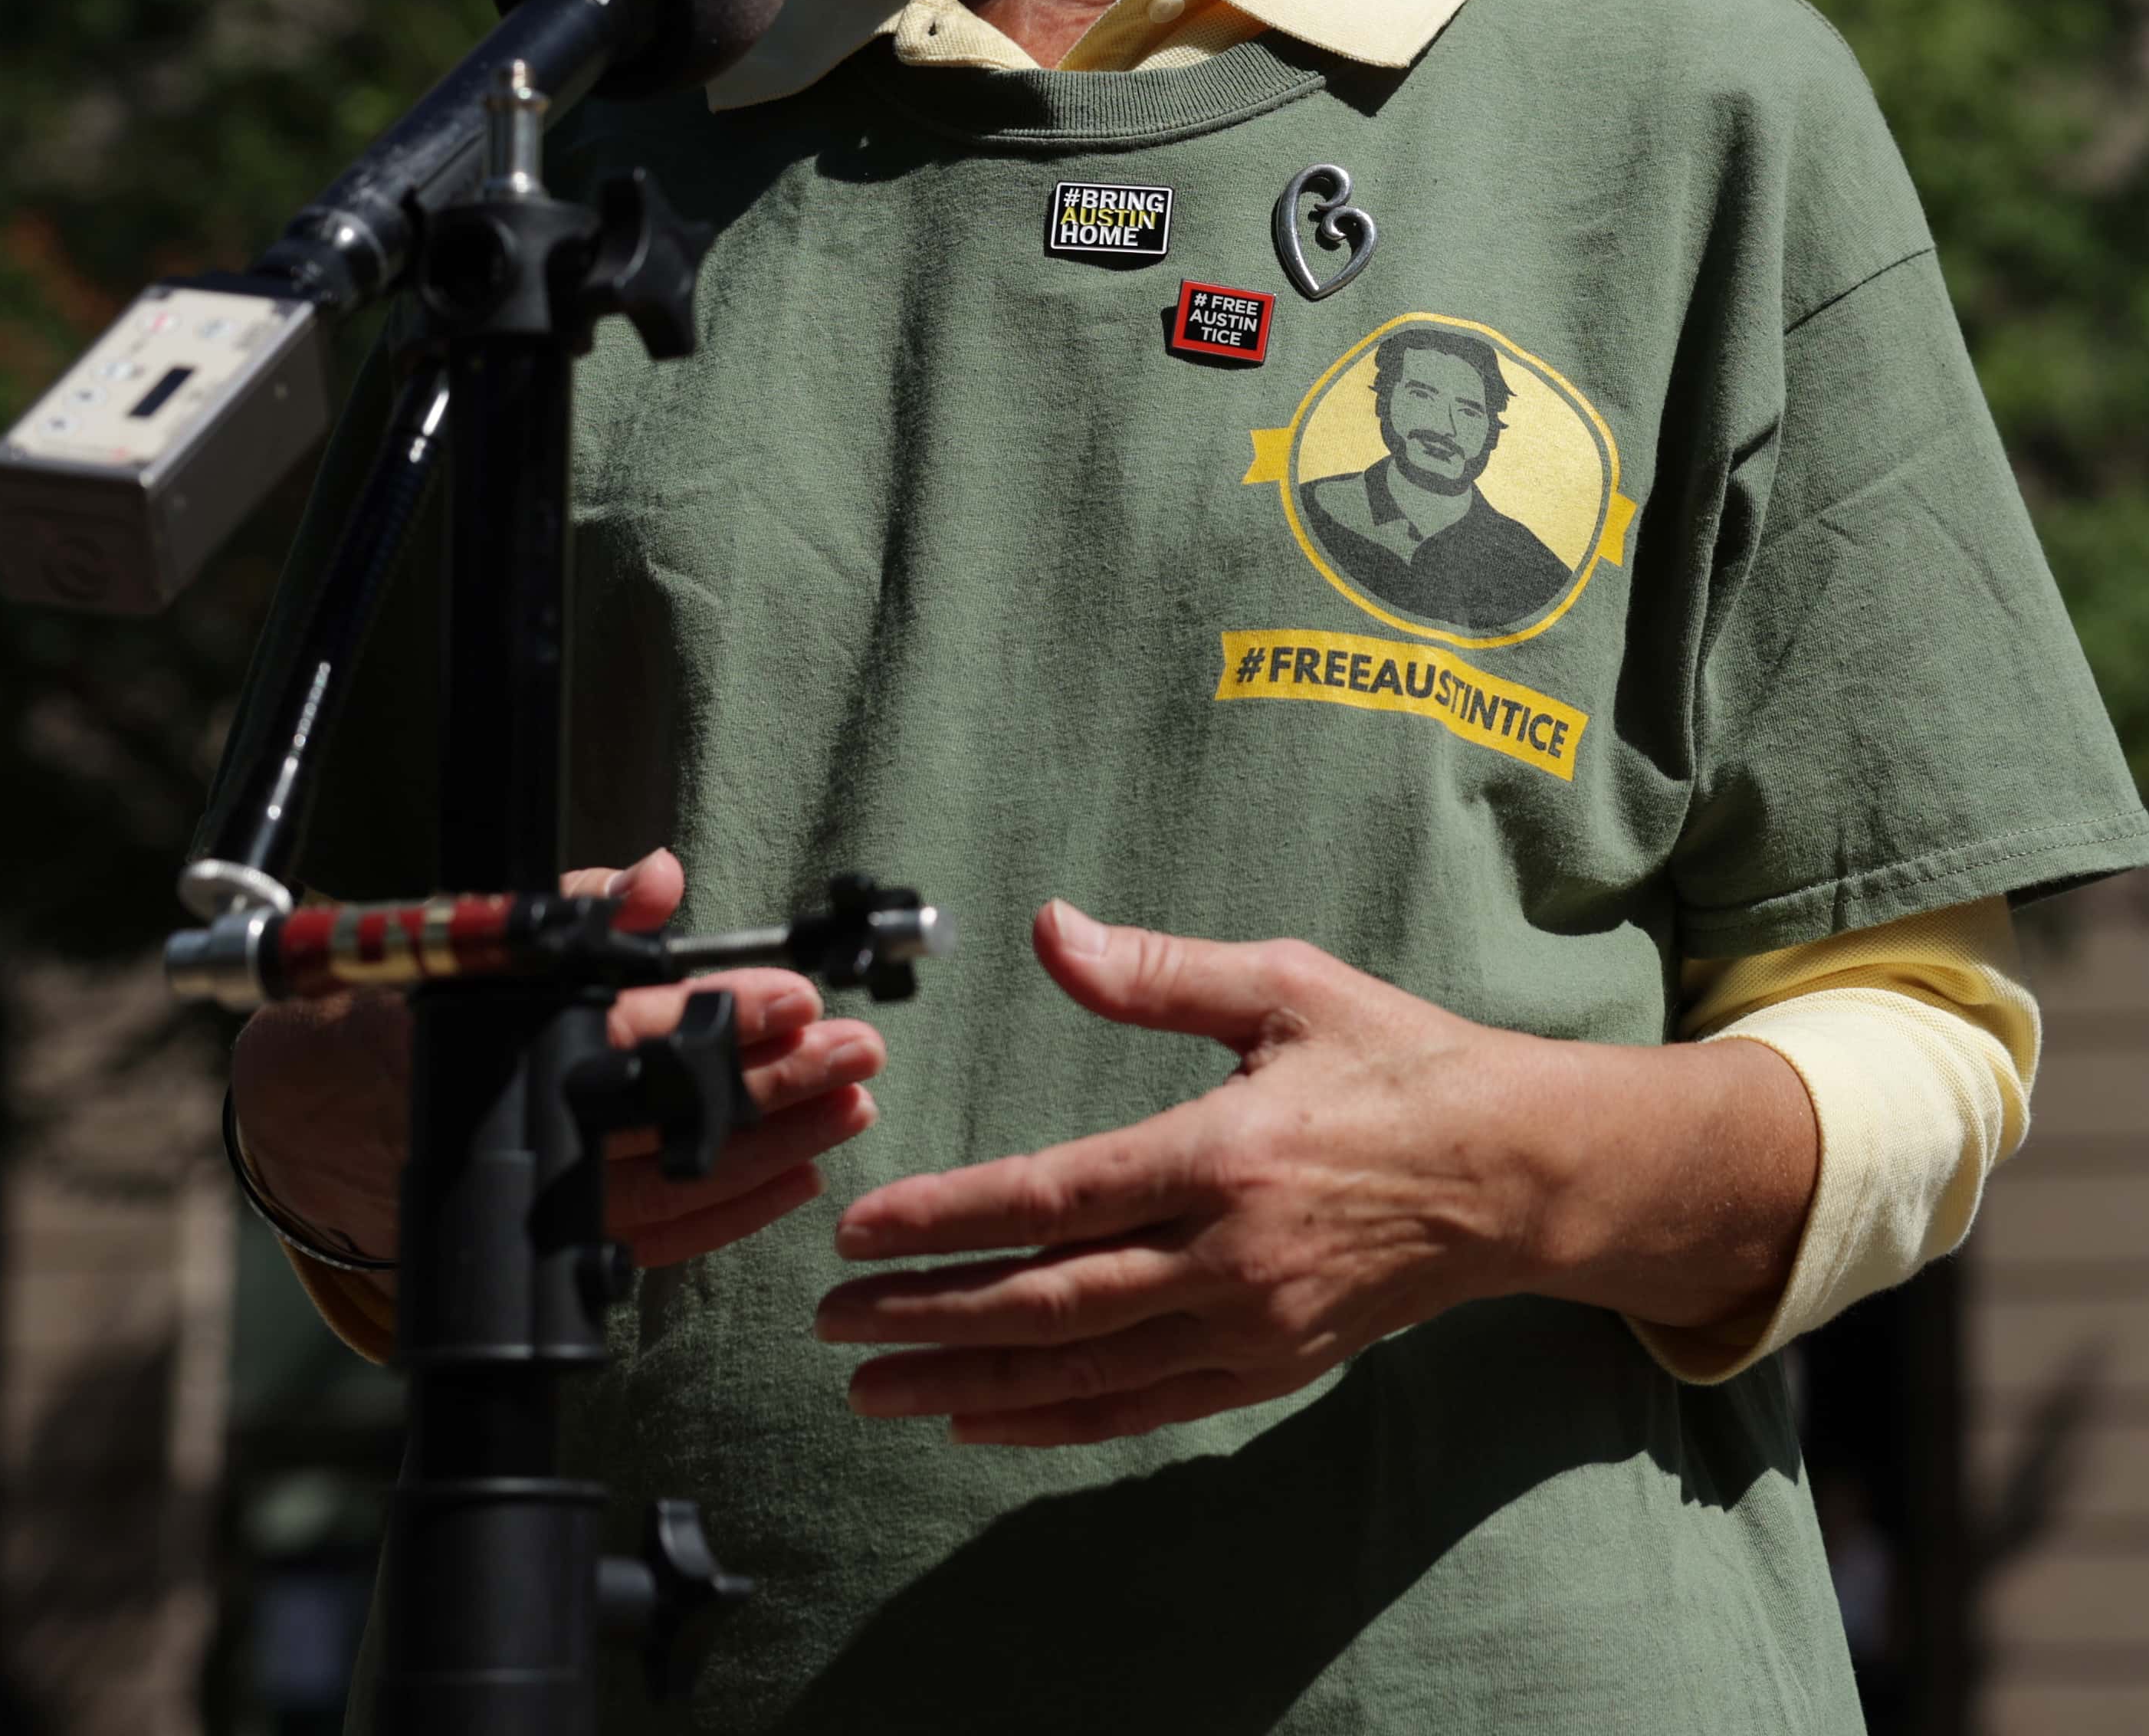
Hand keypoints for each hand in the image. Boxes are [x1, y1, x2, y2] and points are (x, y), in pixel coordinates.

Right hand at [230, 847, 885, 1274]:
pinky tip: (797, 1175)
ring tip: (852, 1106)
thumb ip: (579, 907)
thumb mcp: (490, 939)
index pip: (638, 1027)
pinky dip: (732, 1212)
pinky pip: (658, 1244)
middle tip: (859, 1051)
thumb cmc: (429, 1006)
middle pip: (675, 1112)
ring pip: (677, 1186)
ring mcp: (538, 1202)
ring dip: (776, 1147)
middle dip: (777, 1081)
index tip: (803, 995)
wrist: (325, 1113)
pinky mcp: (549, 1252)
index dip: (727, 1013)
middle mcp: (526, 1129)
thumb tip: (657, 875)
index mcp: (511, 1041)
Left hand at [815, 901, 1814, 1447]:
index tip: (858, 1236)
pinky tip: (984, 1419)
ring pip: (1084, 1369)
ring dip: (970, 1381)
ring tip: (876, 1391)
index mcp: (1223, 1152)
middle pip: (1048, 1300)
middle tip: (833, 1327)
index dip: (944, 1221)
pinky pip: (1142, 1406)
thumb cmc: (1396, 1061)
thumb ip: (1156, 971)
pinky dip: (1056, 1420)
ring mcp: (1250, 1324)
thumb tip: (1046, 929)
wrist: (1515, 1172)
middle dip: (928, 1316)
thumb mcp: (1285, 985)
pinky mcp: (1270, 1365)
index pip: (1052, 1199)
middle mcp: (1230, 1255)